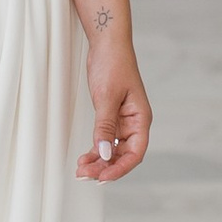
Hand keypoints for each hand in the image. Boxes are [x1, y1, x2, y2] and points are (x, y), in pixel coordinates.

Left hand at [77, 24, 149, 181]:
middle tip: (84, 174)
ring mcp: (123, 120)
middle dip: (105, 167)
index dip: (120, 168)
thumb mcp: (106, 97)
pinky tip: (84, 157)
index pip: (136, 153)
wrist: (107, 43)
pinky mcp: (112, 116)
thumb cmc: (113, 64)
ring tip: (81, 169)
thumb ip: (105, 127)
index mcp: (141, 118)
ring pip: (113, 150)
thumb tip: (104, 153)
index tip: (102, 178)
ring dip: (99, 161)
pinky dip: (96, 149)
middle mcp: (134, 123)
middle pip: (124, 155)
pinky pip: (106, 139)